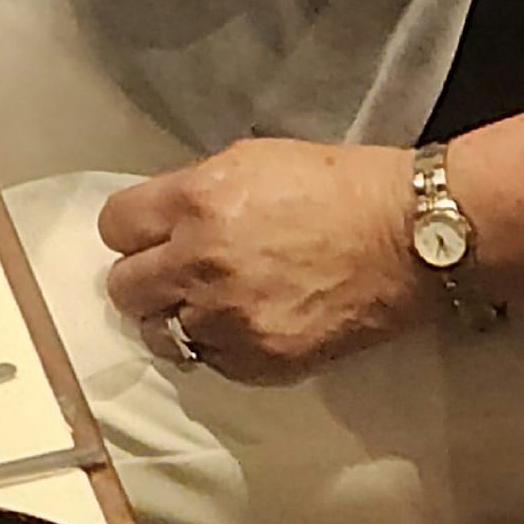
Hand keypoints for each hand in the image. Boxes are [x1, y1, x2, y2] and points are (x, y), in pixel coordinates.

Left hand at [95, 139, 435, 382]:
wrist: (409, 238)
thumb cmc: (341, 187)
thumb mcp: (253, 162)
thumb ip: (195, 193)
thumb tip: (162, 220)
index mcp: (197, 201)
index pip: (114, 226)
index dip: (132, 230)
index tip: (149, 236)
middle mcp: (200, 261)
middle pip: (124, 288)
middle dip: (145, 279)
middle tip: (175, 275)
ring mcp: (227, 317)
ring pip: (160, 333)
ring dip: (177, 319)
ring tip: (210, 306)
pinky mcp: (258, 360)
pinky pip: (208, 361)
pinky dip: (220, 346)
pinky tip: (247, 323)